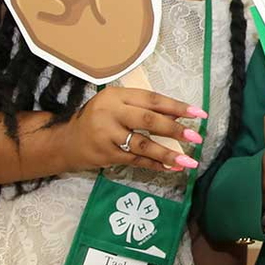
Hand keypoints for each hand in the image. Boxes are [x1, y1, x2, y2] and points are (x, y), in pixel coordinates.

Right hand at [59, 86, 206, 173]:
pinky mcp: (106, 155)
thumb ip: (144, 108)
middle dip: (175, 129)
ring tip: (189, 160)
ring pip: (143, 145)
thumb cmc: (98, 119)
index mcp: (117, 96)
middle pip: (148, 121)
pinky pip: (136, 160)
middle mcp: (111, 113)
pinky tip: (172, 168)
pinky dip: (156, 164)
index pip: (152, 99)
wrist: (65, 141)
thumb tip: (179, 114)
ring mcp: (107, 136)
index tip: (199, 113)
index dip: (177, 106)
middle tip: (196, 137)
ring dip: (168, 154)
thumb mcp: (117, 105)